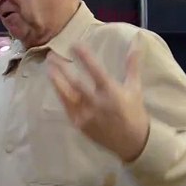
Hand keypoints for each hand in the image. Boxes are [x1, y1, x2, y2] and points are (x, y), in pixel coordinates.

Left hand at [47, 42, 150, 162]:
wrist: (131, 142)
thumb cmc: (134, 112)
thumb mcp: (135, 87)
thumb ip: (132, 65)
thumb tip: (136, 42)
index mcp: (111, 92)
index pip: (95, 70)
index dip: (84, 57)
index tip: (74, 44)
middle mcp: (96, 103)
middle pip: (75, 83)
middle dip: (62, 68)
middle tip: (52, 55)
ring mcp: (86, 115)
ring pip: (67, 95)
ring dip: (57, 81)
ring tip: (49, 68)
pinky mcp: (80, 124)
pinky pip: (67, 107)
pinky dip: (61, 95)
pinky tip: (56, 85)